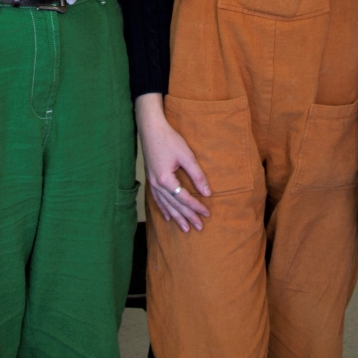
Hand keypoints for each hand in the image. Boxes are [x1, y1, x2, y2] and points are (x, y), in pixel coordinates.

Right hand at [135, 94, 210, 231]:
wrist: (150, 128)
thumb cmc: (169, 139)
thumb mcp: (186, 155)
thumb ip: (197, 175)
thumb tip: (207, 193)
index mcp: (165, 179)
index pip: (183, 198)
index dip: (196, 207)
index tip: (207, 213)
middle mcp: (156, 184)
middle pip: (174, 205)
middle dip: (187, 217)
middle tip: (199, 227)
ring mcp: (151, 183)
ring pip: (165, 205)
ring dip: (176, 217)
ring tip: (185, 228)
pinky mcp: (151, 179)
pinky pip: (157, 199)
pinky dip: (163, 209)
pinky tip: (168, 216)